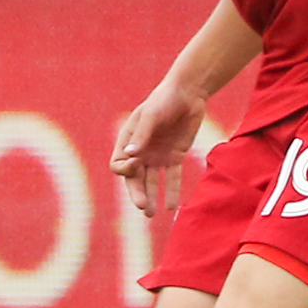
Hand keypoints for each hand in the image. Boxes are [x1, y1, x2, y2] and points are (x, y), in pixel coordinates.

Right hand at [110, 78, 207, 218]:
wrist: (188, 93)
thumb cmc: (164, 100)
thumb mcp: (151, 115)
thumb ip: (142, 135)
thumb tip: (131, 156)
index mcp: (128, 141)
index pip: (119, 164)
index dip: (125, 169)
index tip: (137, 161)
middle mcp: (141, 152)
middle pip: (133, 178)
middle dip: (137, 193)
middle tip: (144, 207)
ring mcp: (157, 156)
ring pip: (151, 182)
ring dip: (151, 197)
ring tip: (152, 214)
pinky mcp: (175, 157)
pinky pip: (172, 178)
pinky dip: (171, 191)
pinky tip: (171, 206)